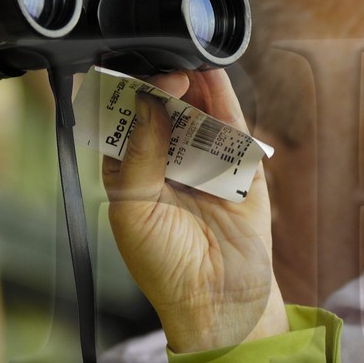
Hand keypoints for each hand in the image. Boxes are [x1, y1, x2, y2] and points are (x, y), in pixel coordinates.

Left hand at [103, 69, 287, 353]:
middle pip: (161, 107)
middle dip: (159, 83)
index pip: (124, 120)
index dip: (126, 96)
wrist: (217, 299)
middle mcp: (166, 160)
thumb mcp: (133, 208)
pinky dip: (222, 96)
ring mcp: (203, 159)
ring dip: (191, 82)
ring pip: (196, 108)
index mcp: (131, 171)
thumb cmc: (165, 264)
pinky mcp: (239, 164)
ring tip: (185, 63)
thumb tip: (146, 102)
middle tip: (163, 71)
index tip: (130, 80)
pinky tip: (211, 73)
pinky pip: (230, 123)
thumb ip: (137, 154)